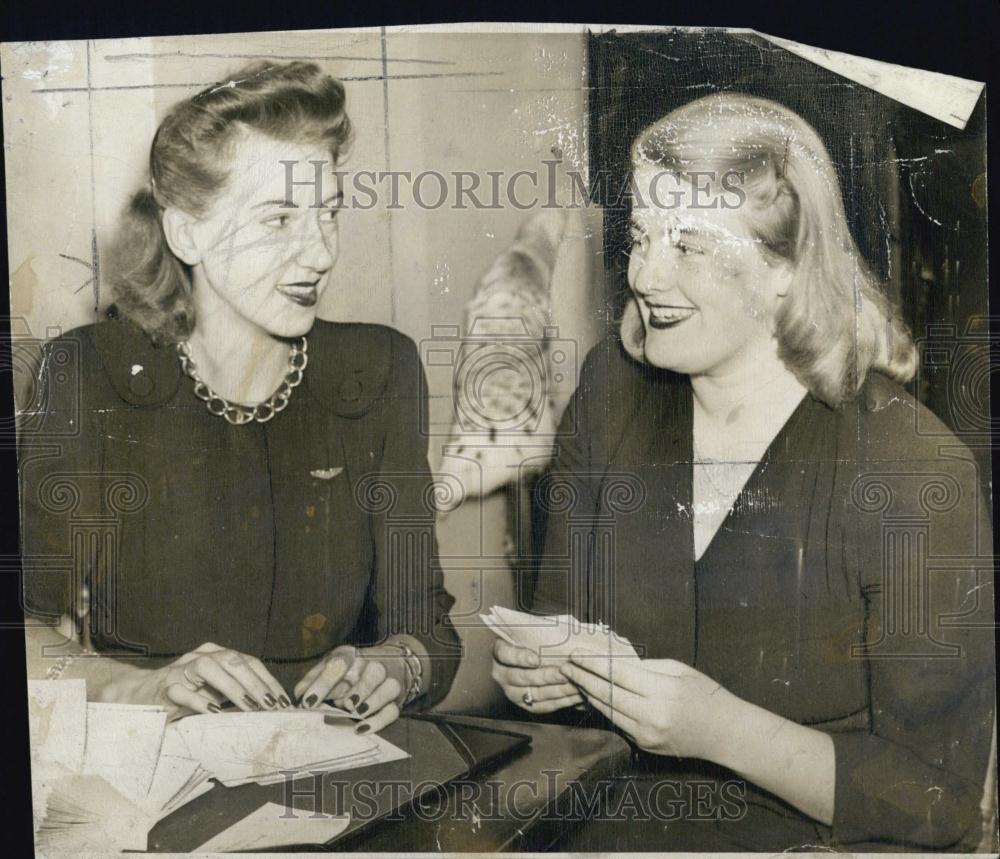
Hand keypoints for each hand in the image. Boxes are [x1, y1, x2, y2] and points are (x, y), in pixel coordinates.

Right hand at [110, 642, 290, 720]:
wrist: (143, 696)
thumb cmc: (187, 696)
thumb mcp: (216, 693)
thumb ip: (238, 694)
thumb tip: (270, 708)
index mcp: (219, 655)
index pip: (250, 662)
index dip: (268, 680)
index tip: (283, 701)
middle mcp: (202, 656)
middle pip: (233, 661)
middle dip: (255, 683)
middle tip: (270, 705)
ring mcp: (182, 668)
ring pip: (209, 668)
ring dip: (232, 688)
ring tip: (249, 707)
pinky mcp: (164, 685)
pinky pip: (182, 690)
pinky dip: (199, 701)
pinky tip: (214, 713)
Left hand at [294, 645, 406, 733]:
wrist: (385, 664)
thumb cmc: (347, 671)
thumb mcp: (327, 669)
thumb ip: (313, 680)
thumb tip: (299, 694)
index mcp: (351, 656)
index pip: (339, 663)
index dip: (324, 683)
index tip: (309, 702)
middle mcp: (372, 665)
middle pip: (372, 671)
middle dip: (359, 688)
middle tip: (344, 704)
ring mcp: (388, 681)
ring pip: (390, 686)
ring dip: (374, 700)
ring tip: (357, 711)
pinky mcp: (396, 700)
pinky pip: (393, 710)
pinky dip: (379, 720)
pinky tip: (361, 728)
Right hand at [491, 638, 584, 713]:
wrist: (539, 655)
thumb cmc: (537, 639)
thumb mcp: (533, 629)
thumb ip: (537, 630)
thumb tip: (553, 630)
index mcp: (500, 651)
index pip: (504, 653)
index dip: (520, 657)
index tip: (536, 659)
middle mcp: (501, 673)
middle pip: (520, 677)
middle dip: (545, 676)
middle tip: (563, 673)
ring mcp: (512, 691)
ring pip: (534, 694)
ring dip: (557, 690)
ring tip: (574, 684)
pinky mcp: (525, 704)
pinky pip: (543, 706)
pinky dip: (561, 701)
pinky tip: (575, 695)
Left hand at [559, 655, 733, 759]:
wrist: (724, 733)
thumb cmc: (704, 693)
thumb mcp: (678, 669)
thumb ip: (645, 666)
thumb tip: (615, 662)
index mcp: (661, 691)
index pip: (616, 674)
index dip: (592, 663)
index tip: (575, 652)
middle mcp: (650, 716)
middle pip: (605, 693)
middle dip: (582, 677)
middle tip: (565, 664)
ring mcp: (645, 734)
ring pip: (606, 710)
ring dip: (587, 693)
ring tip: (573, 677)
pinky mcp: (643, 745)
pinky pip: (617, 722)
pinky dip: (603, 707)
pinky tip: (592, 695)